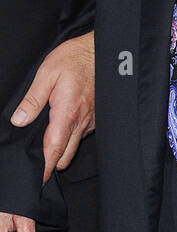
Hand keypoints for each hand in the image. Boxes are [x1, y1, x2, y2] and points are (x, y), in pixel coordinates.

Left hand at [10, 31, 94, 182]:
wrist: (102, 52)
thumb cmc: (75, 59)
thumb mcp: (47, 73)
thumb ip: (33, 99)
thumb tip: (19, 120)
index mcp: (67, 112)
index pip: (54, 148)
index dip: (45, 167)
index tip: (38, 179)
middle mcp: (81, 121)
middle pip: (65, 156)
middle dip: (52, 163)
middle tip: (37, 163)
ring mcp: (90, 121)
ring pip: (73, 147)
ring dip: (60, 151)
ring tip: (46, 146)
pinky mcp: (95, 118)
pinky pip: (81, 135)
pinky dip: (70, 138)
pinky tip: (61, 128)